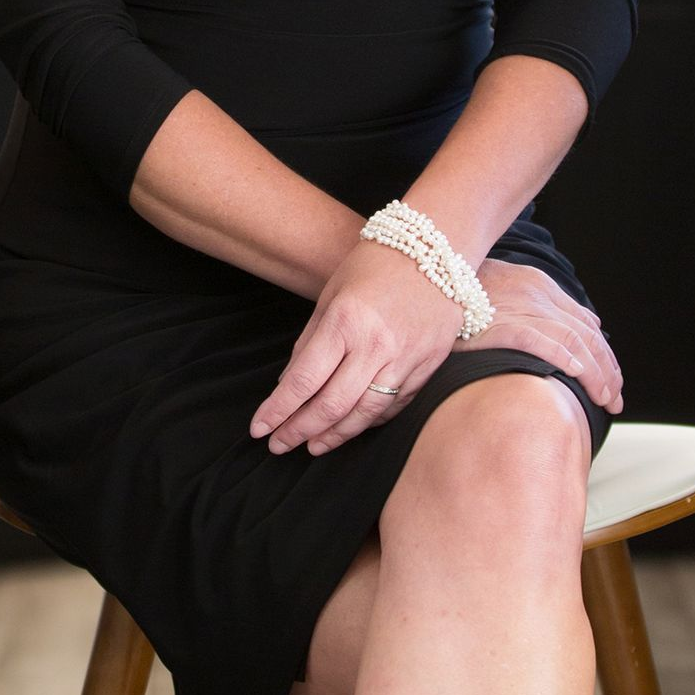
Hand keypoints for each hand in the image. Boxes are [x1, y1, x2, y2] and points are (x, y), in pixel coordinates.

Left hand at [249, 238, 464, 458]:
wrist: (435, 249)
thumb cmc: (374, 265)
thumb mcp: (330, 294)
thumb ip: (309, 342)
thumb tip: (288, 385)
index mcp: (346, 321)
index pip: (304, 380)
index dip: (278, 410)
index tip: (259, 429)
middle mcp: (377, 345)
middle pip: (332, 405)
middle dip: (300, 430)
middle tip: (279, 445)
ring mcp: (407, 358)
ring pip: (365, 414)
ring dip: (334, 436)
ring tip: (311, 446)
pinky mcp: (428, 366)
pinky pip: (395, 406)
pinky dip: (368, 422)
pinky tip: (349, 427)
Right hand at [453, 258, 622, 413]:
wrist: (426, 285)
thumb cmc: (461, 298)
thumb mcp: (505, 291)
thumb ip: (543, 306)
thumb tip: (588, 323)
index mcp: (536, 284)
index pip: (582, 322)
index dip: (602, 353)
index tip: (611, 380)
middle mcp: (534, 293)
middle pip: (585, 334)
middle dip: (606, 369)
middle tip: (614, 399)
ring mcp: (519, 308)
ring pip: (574, 341)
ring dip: (596, 373)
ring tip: (605, 399)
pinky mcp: (501, 326)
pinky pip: (544, 344)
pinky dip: (567, 361)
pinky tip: (579, 379)